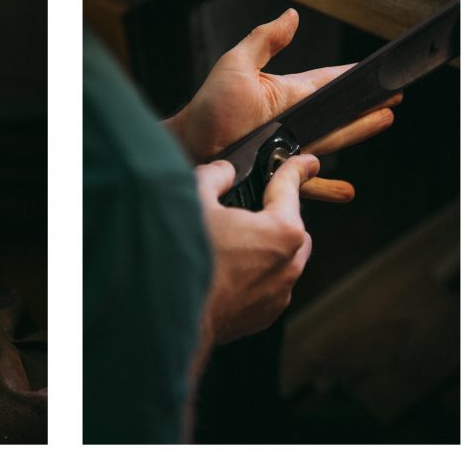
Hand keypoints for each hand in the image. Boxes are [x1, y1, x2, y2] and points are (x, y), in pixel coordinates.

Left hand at [165, 9, 400, 201]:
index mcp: (286, 95)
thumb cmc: (207, 107)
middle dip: (366, 106)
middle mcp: (292, 123)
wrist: (188, 146)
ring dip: (358, 133)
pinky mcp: (278, 173)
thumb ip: (264, 41)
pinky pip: (307, 182)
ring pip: (332, 142)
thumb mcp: (236, 65)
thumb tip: (292, 15)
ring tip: (384, 122)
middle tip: (394, 99)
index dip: (351, 79)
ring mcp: (287, 149)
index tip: (378, 73)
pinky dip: (326, 186)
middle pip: (338, 114)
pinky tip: (347, 191)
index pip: (327, 84)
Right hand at [197, 155, 318, 344]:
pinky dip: (254, 275)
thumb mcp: (195, 200)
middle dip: (275, 216)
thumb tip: (223, 171)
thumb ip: (214, 177)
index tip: (307, 163)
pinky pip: (268, 286)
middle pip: (292, 228)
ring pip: (282, 260)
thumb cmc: (185, 256)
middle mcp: (289, 264)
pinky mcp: (263, 315)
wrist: (170, 311)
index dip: (296, 169)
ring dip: (265, 248)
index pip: (290, 189)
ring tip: (230, 244)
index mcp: (281, 231)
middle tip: (245, 211)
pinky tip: (224, 271)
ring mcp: (278, 294)